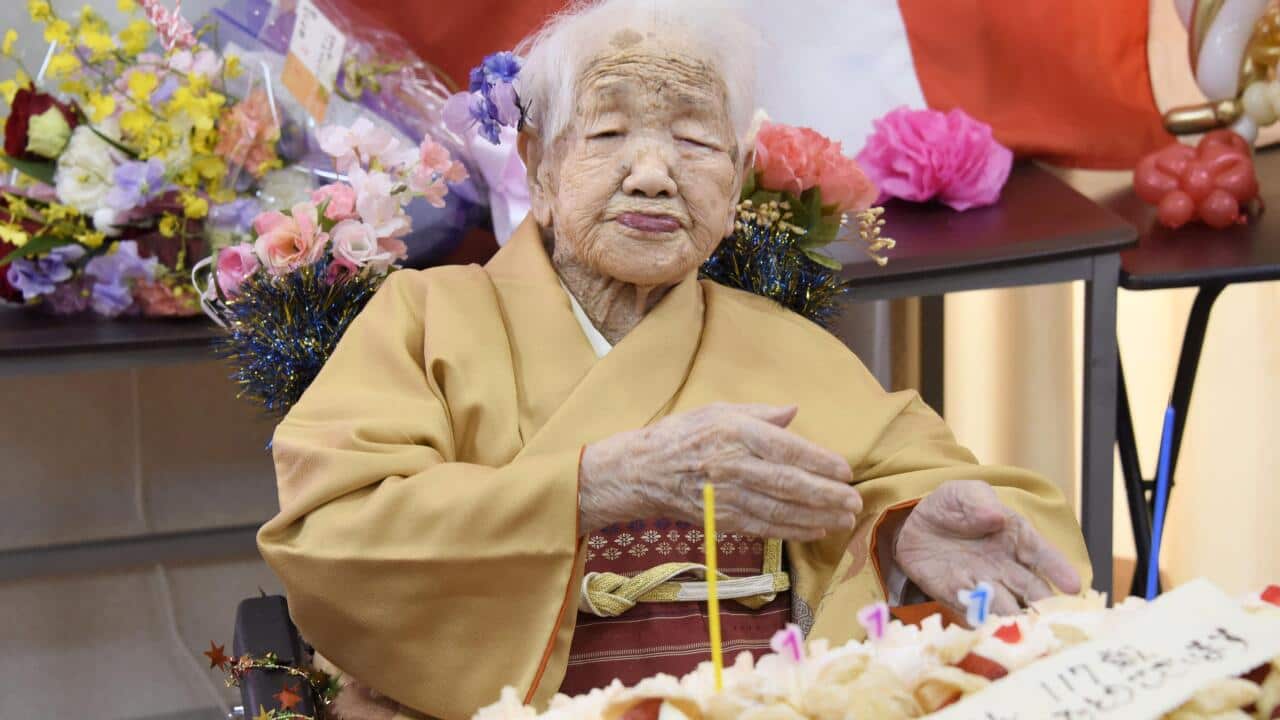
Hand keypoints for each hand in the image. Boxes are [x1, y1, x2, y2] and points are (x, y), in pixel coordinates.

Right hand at [579, 403, 861, 540]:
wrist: (643, 471)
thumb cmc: (684, 435)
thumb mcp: (719, 410)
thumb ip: (760, 413)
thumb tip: (794, 411)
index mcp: (735, 433)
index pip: (787, 449)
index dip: (820, 463)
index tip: (845, 471)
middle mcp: (733, 465)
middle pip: (789, 484)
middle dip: (827, 495)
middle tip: (855, 501)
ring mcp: (726, 496)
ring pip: (780, 510)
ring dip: (817, 517)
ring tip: (844, 519)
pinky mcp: (721, 520)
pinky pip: (763, 527)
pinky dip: (792, 531)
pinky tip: (815, 530)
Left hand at [894, 479, 1081, 614]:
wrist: (915, 526)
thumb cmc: (950, 506)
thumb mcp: (963, 493)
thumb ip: (978, 501)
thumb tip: (995, 515)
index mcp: (1016, 537)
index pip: (1041, 554)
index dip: (1057, 569)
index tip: (1073, 586)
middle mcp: (1006, 566)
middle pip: (1031, 589)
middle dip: (1042, 604)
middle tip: (1053, 620)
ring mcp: (983, 584)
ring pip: (1006, 606)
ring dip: (1014, 619)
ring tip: (1022, 632)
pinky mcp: (958, 597)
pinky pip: (973, 613)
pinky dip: (981, 623)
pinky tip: (987, 635)